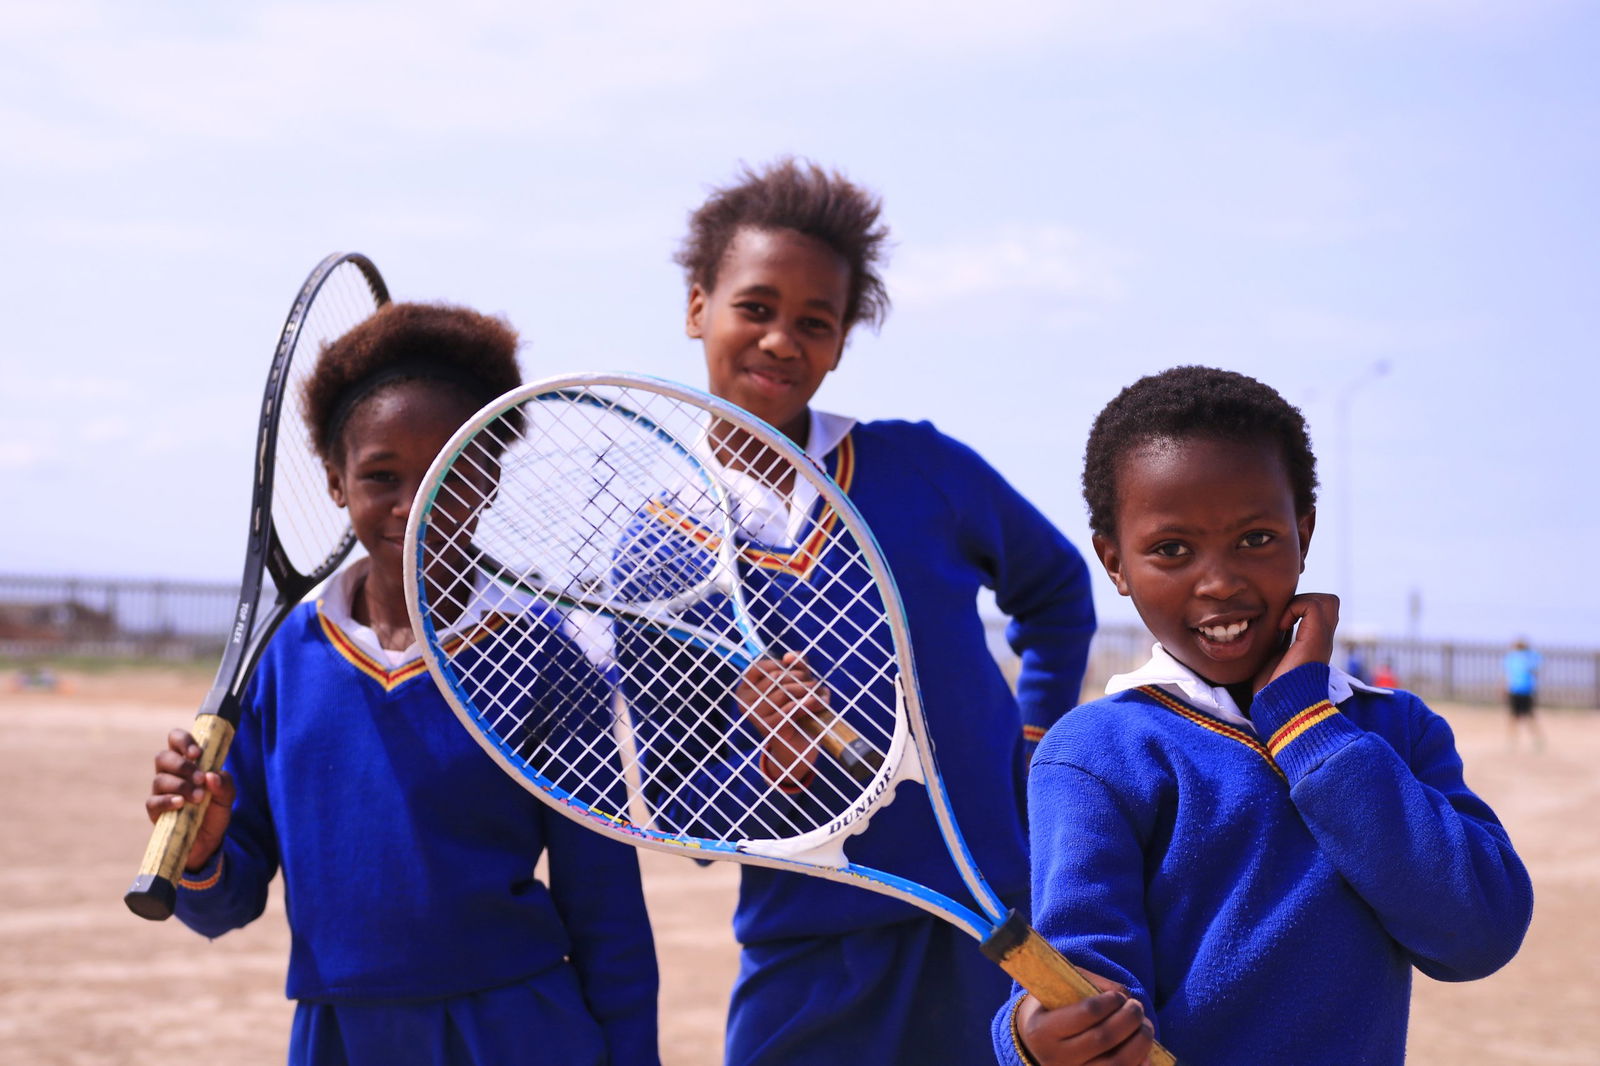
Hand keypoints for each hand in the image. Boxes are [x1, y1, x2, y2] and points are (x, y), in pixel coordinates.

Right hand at [145, 728, 235, 870]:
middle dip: (182, 765)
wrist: (208, 841)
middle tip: (200, 778)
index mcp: (187, 762)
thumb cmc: (215, 811)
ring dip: (181, 786)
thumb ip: (224, 783)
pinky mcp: (154, 810)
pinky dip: (168, 800)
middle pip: (163, 757)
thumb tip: (211, 775)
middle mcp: (170, 773)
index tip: (197, 753)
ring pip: (160, 779)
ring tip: (198, 798)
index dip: (183, 741)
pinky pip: (154, 801)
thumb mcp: (227, 796)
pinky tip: (181, 804)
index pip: (176, 739)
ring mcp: (160, 791)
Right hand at [736, 652, 828, 783]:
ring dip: (809, 691)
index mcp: (745, 689)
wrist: (798, 748)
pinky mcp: (769, 729)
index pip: (761, 666)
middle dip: (802, 678)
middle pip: (777, 677)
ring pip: (786, 691)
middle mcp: (744, 702)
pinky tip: (819, 703)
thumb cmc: (797, 711)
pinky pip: (791, 708)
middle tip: (816, 686)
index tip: (799, 674)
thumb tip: (789, 656)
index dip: (784, 666)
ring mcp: (755, 716)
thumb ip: (796, 666)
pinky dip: (808, 703)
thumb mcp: (797, 684)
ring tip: (820, 696)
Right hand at [1017, 969, 1157, 1065]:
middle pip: (1103, 1038)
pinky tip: (1145, 1053)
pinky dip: (1140, 1065)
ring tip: (1145, 1027)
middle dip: (1129, 1019)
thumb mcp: (1060, 989)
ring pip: (1116, 1064)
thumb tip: (1125, 995)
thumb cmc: (1052, 1009)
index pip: (1087, 1013)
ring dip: (1139, 1043)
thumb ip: (1090, 984)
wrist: (1037, 1044)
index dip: (1110, 1001)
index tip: (1119, 996)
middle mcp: (1054, 1058)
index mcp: (1042, 1030)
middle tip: (1137, 1007)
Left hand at [1252, 592, 1339, 692]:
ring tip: (1283, 621)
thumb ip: (1282, 641)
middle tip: (1284, 617)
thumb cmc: (1273, 689)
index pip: (1319, 612)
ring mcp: (1322, 639)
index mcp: (1314, 643)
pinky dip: (1294, 608)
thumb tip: (1276, 626)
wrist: (1279, 707)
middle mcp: (1323, 640)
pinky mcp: (1316, 640)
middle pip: (1329, 602)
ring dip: (1300, 602)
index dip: (1300, 607)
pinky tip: (1281, 627)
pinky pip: (1313, 605)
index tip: (1280, 623)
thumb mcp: (1276, 657)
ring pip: (1327, 600)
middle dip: (1304, 600)